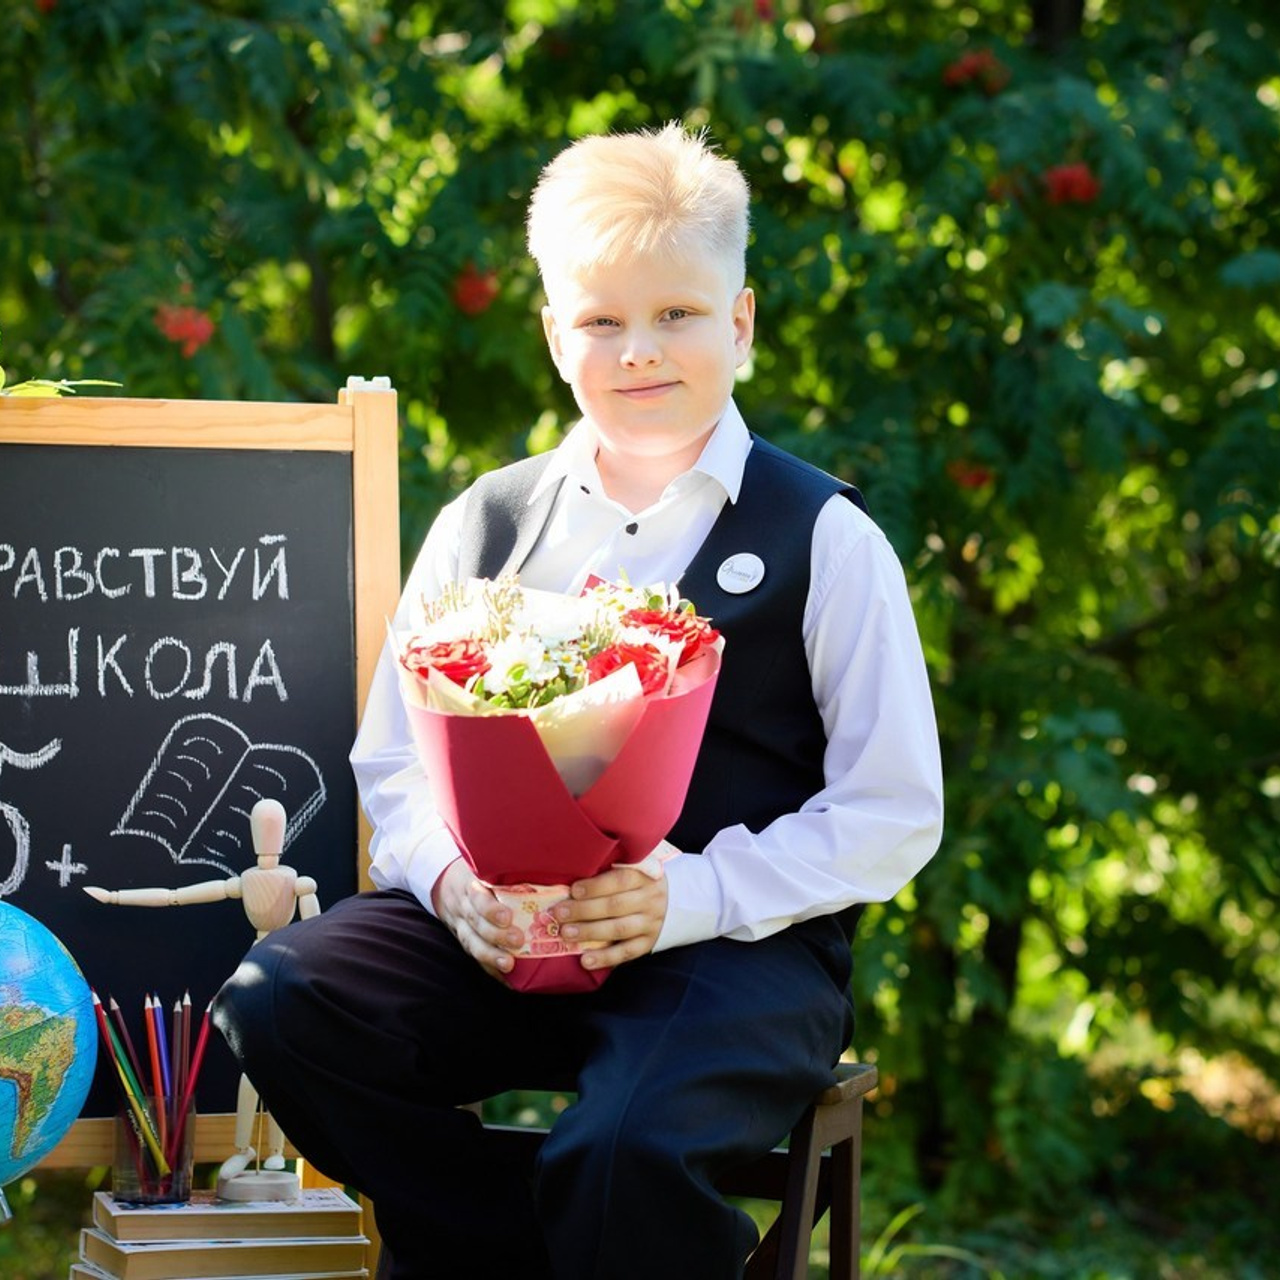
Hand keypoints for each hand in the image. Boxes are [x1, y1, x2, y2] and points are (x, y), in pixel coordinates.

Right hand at [431, 858, 525, 980]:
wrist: (444, 882)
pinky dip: (489, 968)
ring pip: (471, 942)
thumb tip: (545, 861)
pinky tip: (506, 978)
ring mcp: (460, 925)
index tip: (507, 916)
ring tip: (509, 965)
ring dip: (490, 956)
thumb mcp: (484, 863)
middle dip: (496, 935)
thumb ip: (508, 865)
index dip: (490, 909)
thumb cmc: (477, 871)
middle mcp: (462, 906)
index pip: (477, 898)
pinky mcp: (463, 939)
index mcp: (470, 885)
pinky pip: (473, 955)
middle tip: (518, 940)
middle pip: (476, 924)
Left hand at [553, 864, 669, 971]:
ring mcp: (650, 923)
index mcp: (644, 876)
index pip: (620, 880)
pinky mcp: (648, 942)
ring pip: (619, 929)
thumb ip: (611, 869)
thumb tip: (573, 872)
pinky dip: (605, 957)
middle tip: (559, 913)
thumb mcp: (636, 867)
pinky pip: (627, 952)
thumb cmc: (642, 881)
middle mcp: (649, 899)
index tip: (574, 890)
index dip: (596, 886)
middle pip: (615, 905)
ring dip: (590, 932)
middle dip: (584, 910)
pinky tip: (586, 960)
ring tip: (566, 934)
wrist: (680, 900)